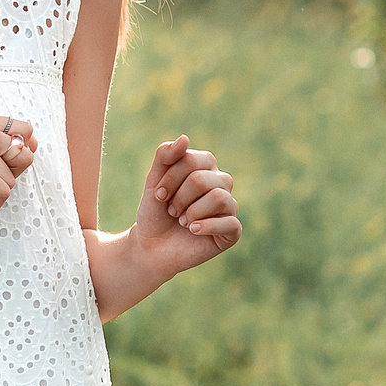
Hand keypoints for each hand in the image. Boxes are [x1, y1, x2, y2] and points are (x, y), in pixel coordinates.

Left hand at [133, 135, 239, 274]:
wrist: (152, 246)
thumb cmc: (155, 212)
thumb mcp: (153, 182)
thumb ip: (165, 156)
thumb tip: (184, 138)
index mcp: (205, 166)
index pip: (191, 160)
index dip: (170, 178)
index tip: (157, 194)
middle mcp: (221, 183)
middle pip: (202, 180)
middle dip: (178, 198)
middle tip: (171, 211)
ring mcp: (230, 206)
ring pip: (218, 198)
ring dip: (192, 212)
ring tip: (183, 221)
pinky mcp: (232, 231)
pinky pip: (230, 222)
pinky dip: (206, 226)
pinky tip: (193, 230)